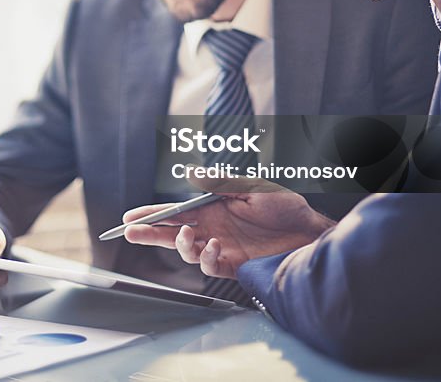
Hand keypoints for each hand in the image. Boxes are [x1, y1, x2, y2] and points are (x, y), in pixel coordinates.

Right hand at [122, 187, 333, 279]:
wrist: (309, 232)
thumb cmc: (284, 205)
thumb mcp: (251, 187)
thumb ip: (220, 182)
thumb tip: (190, 174)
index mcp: (212, 208)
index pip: (175, 212)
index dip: (152, 215)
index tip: (130, 217)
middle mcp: (212, 228)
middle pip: (172, 233)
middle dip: (149, 234)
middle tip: (130, 233)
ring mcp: (221, 247)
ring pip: (187, 251)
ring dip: (181, 245)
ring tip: (188, 236)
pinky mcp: (234, 264)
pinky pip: (210, 266)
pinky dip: (206, 258)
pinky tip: (213, 247)